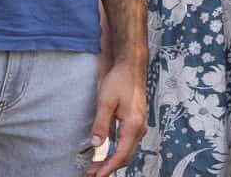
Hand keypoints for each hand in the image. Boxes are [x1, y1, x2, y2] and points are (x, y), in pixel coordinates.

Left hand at [84, 58, 146, 176]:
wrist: (132, 65)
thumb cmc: (119, 80)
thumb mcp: (105, 101)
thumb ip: (101, 124)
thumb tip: (95, 145)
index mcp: (133, 126)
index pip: (120, 155)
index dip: (108, 168)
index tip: (96, 176)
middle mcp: (139, 129)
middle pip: (125, 156)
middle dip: (109, 167)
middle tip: (91, 173)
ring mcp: (139, 125)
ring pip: (127, 150)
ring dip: (112, 160)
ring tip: (96, 166)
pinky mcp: (136, 121)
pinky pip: (127, 141)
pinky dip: (117, 150)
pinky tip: (105, 151)